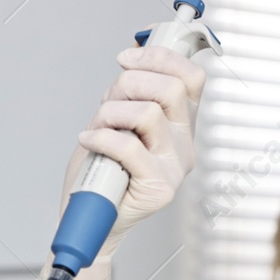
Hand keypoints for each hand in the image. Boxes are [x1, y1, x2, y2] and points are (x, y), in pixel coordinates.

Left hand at [36, 42, 206, 279]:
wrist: (91, 221)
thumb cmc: (101, 175)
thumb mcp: (113, 122)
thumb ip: (126, 94)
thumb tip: (130, 62)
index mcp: (180, 126)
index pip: (191, 78)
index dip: (161, 58)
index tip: (127, 58)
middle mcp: (184, 145)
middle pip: (171, 88)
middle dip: (130, 82)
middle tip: (107, 100)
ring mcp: (175, 167)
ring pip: (149, 114)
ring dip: (111, 113)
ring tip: (96, 129)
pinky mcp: (160, 187)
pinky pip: (129, 146)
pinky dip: (101, 138)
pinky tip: (88, 141)